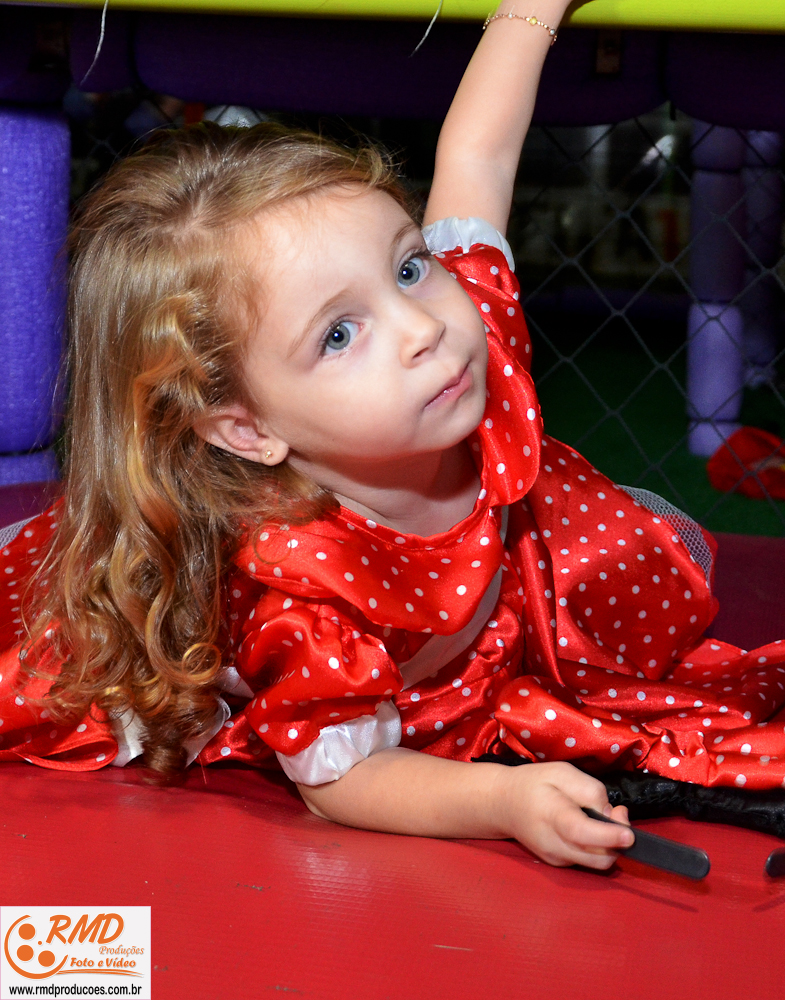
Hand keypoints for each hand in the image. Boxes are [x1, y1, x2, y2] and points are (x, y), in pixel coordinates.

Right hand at [495, 761, 633, 868]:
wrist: (505, 804)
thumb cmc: (535, 784)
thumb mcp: (562, 772)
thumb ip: (589, 790)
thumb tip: (610, 814)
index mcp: (551, 815)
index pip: (581, 832)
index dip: (607, 835)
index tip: (628, 834)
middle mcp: (553, 844)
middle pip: (597, 857)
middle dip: (618, 840)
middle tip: (617, 812)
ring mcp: (556, 858)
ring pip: (597, 862)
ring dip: (610, 844)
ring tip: (602, 816)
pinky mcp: (559, 863)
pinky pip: (589, 860)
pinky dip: (598, 847)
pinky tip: (589, 827)